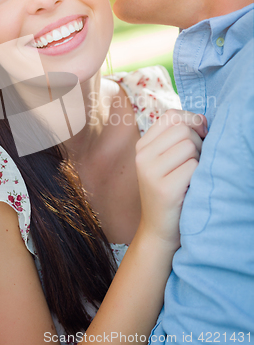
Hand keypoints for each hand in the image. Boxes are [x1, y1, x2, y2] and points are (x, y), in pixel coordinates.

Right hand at [135, 109, 207, 249]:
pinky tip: (190, 187)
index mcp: (142, 145)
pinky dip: (198, 176)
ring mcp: (150, 172)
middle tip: (195, 162)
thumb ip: (178, 136)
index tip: (200, 135)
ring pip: (189, 146)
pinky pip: (193, 167)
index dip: (191, 120)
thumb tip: (202, 120)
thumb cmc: (170, 190)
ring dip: (199, 159)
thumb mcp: (166, 159)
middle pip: (183, 129)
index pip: (171, 115)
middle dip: (198, 142)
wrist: (159, 229)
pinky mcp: (164, 189)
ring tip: (191, 175)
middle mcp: (142, 155)